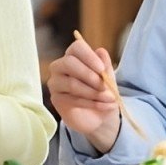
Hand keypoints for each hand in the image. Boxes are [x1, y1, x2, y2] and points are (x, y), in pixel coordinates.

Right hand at [47, 38, 119, 152]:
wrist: (99, 117)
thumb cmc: (102, 92)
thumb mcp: (109, 79)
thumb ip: (105, 65)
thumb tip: (101, 51)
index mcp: (74, 56)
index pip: (77, 47)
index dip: (89, 56)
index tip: (101, 69)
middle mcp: (61, 66)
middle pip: (69, 62)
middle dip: (89, 75)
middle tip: (104, 86)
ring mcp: (56, 82)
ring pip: (72, 83)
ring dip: (93, 92)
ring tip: (109, 98)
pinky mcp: (56, 99)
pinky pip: (72, 99)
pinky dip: (91, 103)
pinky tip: (103, 105)